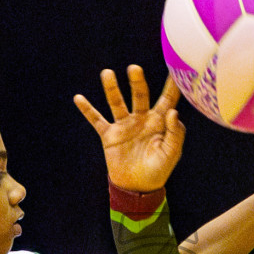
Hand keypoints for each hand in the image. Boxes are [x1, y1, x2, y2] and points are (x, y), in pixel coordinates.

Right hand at [74, 65, 184, 192]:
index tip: (174, 66)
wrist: (137, 188)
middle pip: (140, 95)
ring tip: (107, 73)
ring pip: (117, 102)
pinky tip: (79, 98)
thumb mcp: (171, 153)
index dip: (171, 84)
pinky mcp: (109, 135)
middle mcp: (141, 118)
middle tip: (134, 69)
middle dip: (137, 82)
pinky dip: (88, 110)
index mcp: (159, 121)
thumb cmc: (158, 170)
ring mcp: (124, 125)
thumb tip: (173, 112)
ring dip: (112, 88)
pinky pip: (97, 120)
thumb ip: (175, 133)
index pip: (167, 99)